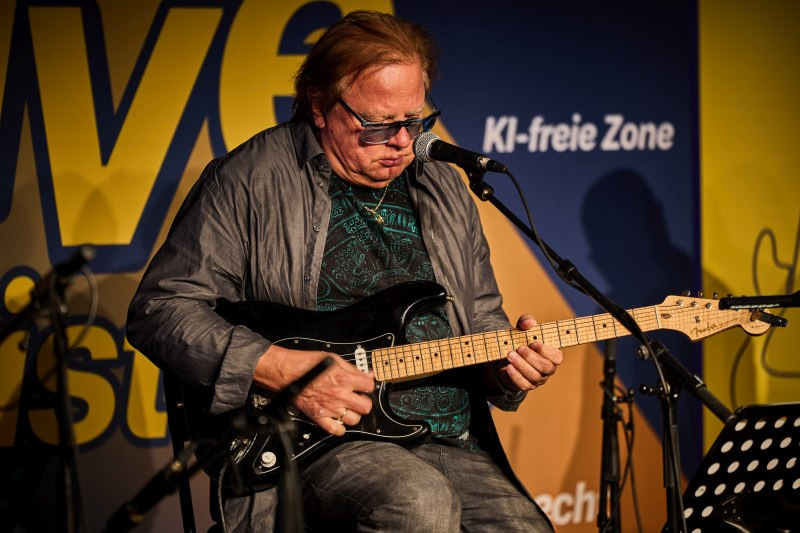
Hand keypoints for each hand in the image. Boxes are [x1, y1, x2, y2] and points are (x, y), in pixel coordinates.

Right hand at [253, 344, 374, 435]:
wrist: (287, 372)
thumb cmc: (307, 363)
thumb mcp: (334, 359)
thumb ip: (352, 369)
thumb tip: (367, 374)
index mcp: (344, 378)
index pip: (369, 386)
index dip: (368, 385)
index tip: (365, 385)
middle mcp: (339, 395)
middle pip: (365, 407)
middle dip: (364, 401)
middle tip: (359, 398)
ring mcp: (330, 408)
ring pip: (354, 420)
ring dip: (353, 414)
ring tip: (349, 408)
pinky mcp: (319, 416)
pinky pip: (336, 430)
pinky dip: (340, 427)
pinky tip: (339, 420)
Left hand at [498, 314, 562, 391]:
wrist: (508, 355)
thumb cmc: (521, 341)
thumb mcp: (523, 329)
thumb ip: (527, 322)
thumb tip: (528, 322)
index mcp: (552, 355)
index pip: (557, 357)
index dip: (547, 351)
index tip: (534, 343)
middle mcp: (548, 369)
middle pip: (546, 367)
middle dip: (531, 358)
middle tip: (519, 348)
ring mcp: (538, 379)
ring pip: (534, 376)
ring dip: (521, 365)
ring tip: (510, 355)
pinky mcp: (527, 385)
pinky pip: (523, 384)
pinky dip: (515, 376)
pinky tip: (508, 367)